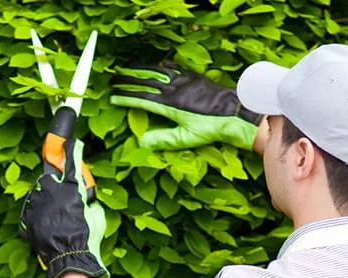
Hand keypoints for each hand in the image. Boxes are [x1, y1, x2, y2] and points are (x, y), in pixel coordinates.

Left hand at [19, 138, 107, 277]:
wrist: (68, 258)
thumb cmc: (86, 238)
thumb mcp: (97, 216)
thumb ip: (89, 202)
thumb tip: (87, 202)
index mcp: (69, 188)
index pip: (72, 163)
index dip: (73, 151)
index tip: (72, 143)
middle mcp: (50, 191)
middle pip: (50, 179)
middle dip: (56, 186)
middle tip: (65, 200)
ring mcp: (36, 204)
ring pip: (39, 194)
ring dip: (47, 201)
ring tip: (57, 218)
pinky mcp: (27, 217)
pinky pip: (33, 211)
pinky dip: (40, 216)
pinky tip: (50, 227)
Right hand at [109, 60, 263, 150]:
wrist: (234, 111)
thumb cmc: (211, 127)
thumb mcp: (186, 138)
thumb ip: (164, 139)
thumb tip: (142, 142)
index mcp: (170, 105)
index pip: (141, 99)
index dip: (125, 97)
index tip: (113, 97)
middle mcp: (174, 89)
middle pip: (145, 82)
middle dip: (127, 80)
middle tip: (113, 80)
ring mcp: (184, 80)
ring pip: (156, 71)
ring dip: (140, 69)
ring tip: (127, 68)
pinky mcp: (193, 76)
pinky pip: (173, 67)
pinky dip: (160, 65)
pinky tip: (156, 64)